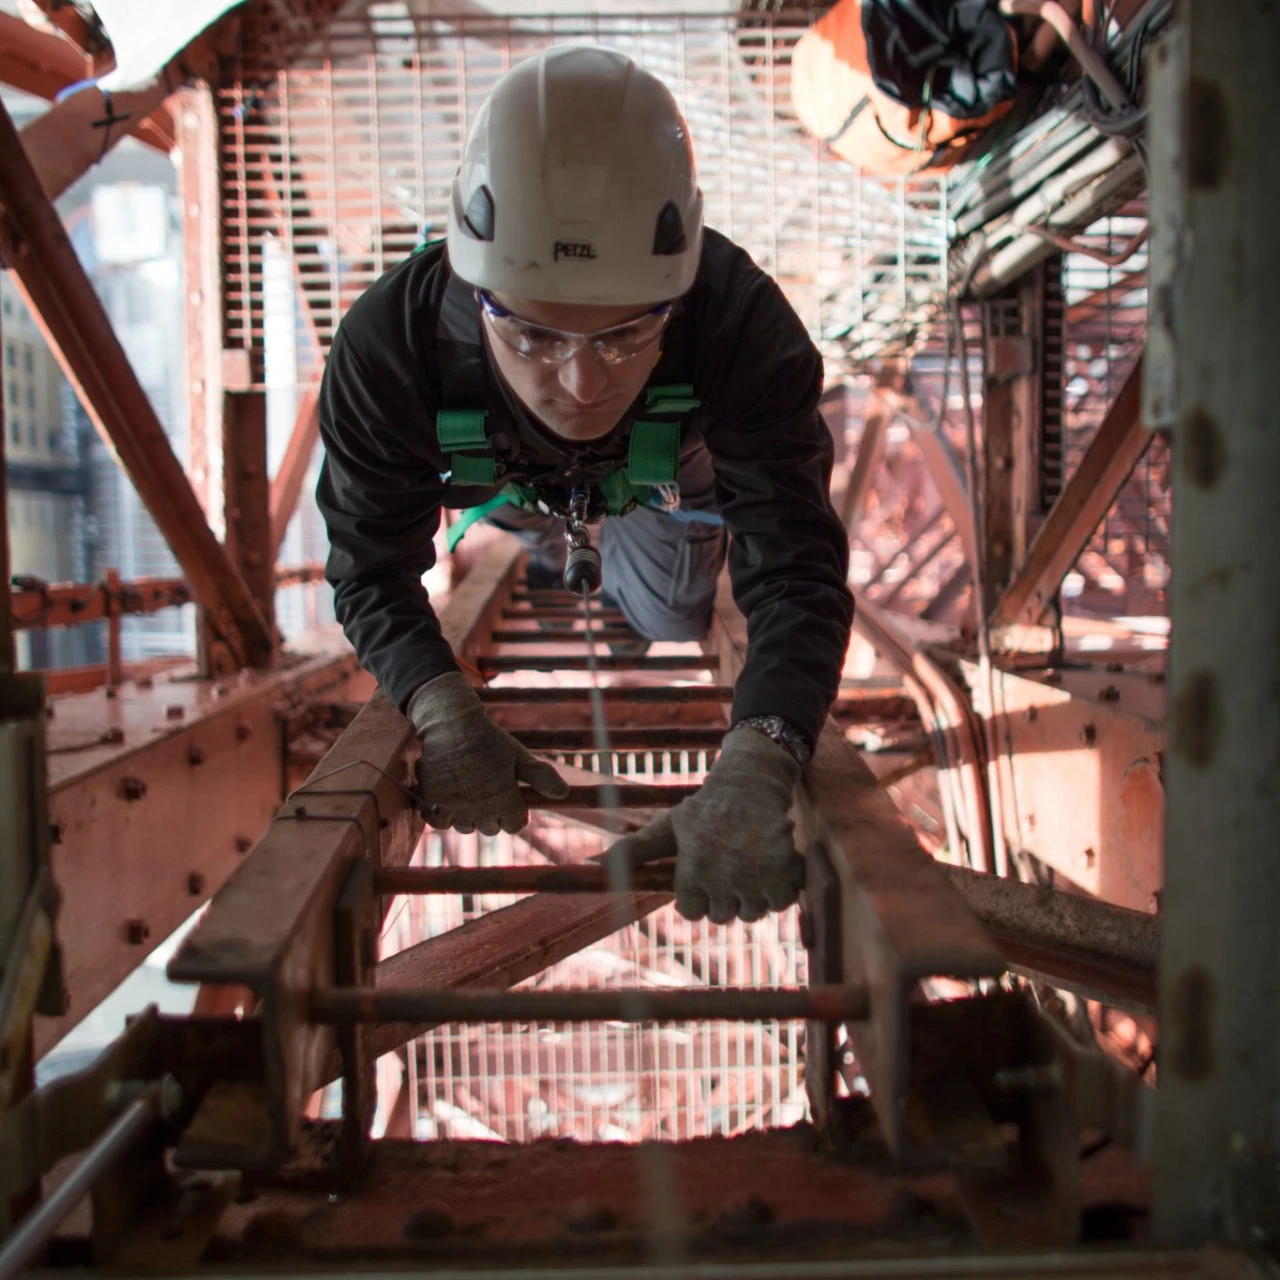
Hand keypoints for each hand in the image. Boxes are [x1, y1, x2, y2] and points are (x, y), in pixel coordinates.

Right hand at [408, 671, 568, 834]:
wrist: (450, 723)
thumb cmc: (488, 740)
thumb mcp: (518, 755)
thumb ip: (540, 776)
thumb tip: (564, 793)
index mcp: (504, 800)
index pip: (515, 826)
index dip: (516, 813)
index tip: (511, 797)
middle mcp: (479, 809)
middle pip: (491, 828)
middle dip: (494, 814)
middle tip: (489, 789)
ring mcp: (454, 807)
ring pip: (465, 827)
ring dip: (469, 816)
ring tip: (470, 791)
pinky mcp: (432, 800)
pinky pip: (439, 822)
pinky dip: (442, 815)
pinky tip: (448, 798)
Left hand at [605, 727, 804, 922]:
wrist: (750, 783)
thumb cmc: (704, 810)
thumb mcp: (667, 827)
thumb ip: (634, 850)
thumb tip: (593, 864)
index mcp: (692, 869)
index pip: (692, 912)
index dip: (697, 895)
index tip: (703, 872)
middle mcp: (722, 876)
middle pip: (723, 916)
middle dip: (726, 895)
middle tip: (728, 864)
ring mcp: (755, 874)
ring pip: (754, 912)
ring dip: (753, 893)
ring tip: (748, 862)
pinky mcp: (784, 869)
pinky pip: (784, 901)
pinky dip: (782, 887)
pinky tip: (771, 864)